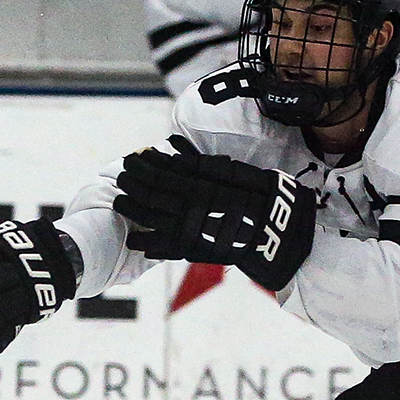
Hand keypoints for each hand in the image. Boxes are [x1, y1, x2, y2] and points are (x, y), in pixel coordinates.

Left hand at [113, 135, 313, 290]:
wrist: (280, 231)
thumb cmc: (262, 197)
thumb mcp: (235, 171)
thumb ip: (203, 163)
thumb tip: (175, 150)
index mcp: (202, 182)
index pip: (164, 172)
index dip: (146, 166)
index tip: (132, 159)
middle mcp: (193, 204)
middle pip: (153, 193)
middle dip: (133, 184)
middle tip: (120, 177)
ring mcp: (192, 228)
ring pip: (153, 217)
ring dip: (133, 209)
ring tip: (119, 203)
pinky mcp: (197, 250)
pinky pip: (166, 247)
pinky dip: (149, 244)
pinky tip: (135, 240)